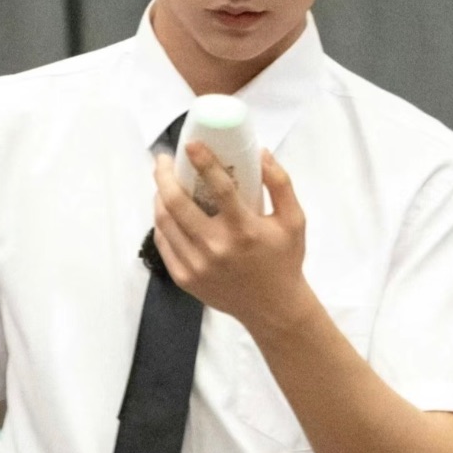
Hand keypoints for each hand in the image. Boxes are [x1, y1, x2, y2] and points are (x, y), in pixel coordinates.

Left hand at [153, 143, 312, 333]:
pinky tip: (166, 211)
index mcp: (244, 229)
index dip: (202, 160)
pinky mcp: (184, 278)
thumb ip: (280, 184)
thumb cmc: (284, 260)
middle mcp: (216, 247)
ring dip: (159, 195)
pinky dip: (161, 222)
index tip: (191, 144)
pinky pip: (164, 242)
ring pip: (164, 221)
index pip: (218, 187)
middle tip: (164, 161)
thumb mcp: (294, 220)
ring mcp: (196, 265)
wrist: (273, 309)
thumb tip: (260, 152)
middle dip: (165, 175)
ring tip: (163, 183)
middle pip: (177, 202)